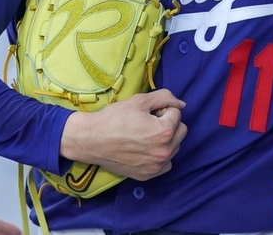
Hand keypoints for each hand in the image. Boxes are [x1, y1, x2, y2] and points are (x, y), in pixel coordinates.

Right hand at [59, 89, 186, 180]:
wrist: (91, 140)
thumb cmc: (114, 118)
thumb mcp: (140, 100)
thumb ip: (165, 98)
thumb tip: (181, 104)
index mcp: (164, 132)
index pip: (177, 113)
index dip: (161, 109)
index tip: (146, 113)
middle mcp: (164, 152)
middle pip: (181, 130)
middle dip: (168, 123)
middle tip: (148, 122)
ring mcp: (156, 166)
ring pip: (175, 147)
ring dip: (166, 139)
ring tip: (144, 135)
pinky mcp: (148, 175)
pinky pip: (166, 163)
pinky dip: (160, 155)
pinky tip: (145, 148)